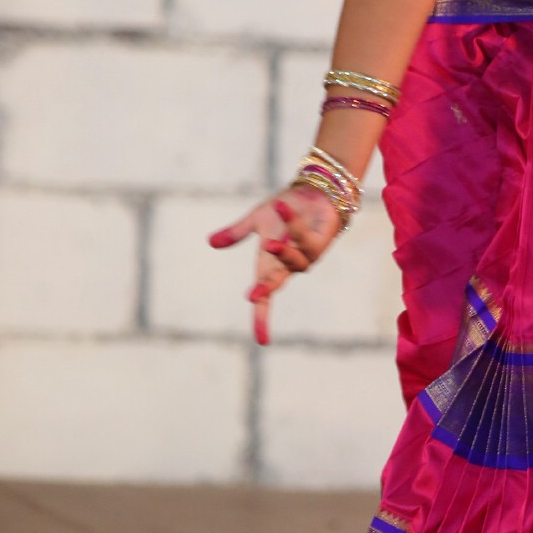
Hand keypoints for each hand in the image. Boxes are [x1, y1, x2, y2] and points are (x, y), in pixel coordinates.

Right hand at [207, 185, 342, 345]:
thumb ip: (236, 233)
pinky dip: (293, 225)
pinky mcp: (321, 240)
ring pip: (295, 262)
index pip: (264, 296)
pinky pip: (306, 239)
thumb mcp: (255, 220)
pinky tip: (283, 208)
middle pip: (277, 283)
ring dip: (283, 253)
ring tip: (270, 244)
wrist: (312, 191)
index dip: (262, 318)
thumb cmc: (285, 209)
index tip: (261, 340)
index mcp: (270, 265)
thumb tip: (210, 242)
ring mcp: (306, 253)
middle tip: (254, 296)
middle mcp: (288, 264)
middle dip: (267, 289)